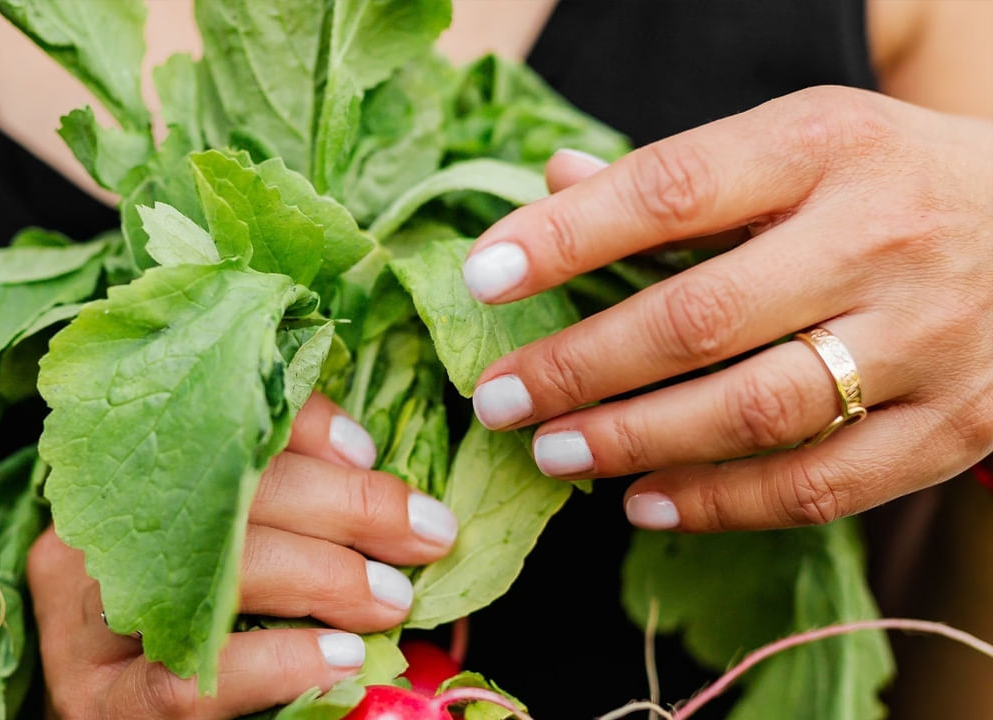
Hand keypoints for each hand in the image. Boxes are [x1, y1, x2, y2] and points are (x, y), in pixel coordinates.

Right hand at [28, 393, 457, 718]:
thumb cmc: (189, 635)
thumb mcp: (224, 556)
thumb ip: (277, 514)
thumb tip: (379, 487)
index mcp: (119, 489)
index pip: (211, 427)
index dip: (298, 429)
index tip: (368, 454)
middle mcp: (87, 541)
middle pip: (220, 495)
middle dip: (342, 505)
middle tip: (423, 531)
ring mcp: (83, 626)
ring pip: (208, 576)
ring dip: (321, 579)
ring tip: (391, 600)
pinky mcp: (101, 703)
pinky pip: (190, 678)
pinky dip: (278, 662)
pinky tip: (340, 659)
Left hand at [461, 86, 992, 531]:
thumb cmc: (891, 180)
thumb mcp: (797, 143)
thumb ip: (676, 173)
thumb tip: (550, 182)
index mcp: (825, 146)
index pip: (670, 191)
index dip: (564, 238)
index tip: (483, 278)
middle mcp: (880, 238)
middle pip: (699, 318)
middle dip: (580, 367)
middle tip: (500, 398)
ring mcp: (925, 339)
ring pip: (754, 412)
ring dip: (634, 442)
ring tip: (554, 454)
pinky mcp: (951, 425)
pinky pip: (819, 486)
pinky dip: (720, 504)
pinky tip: (643, 503)